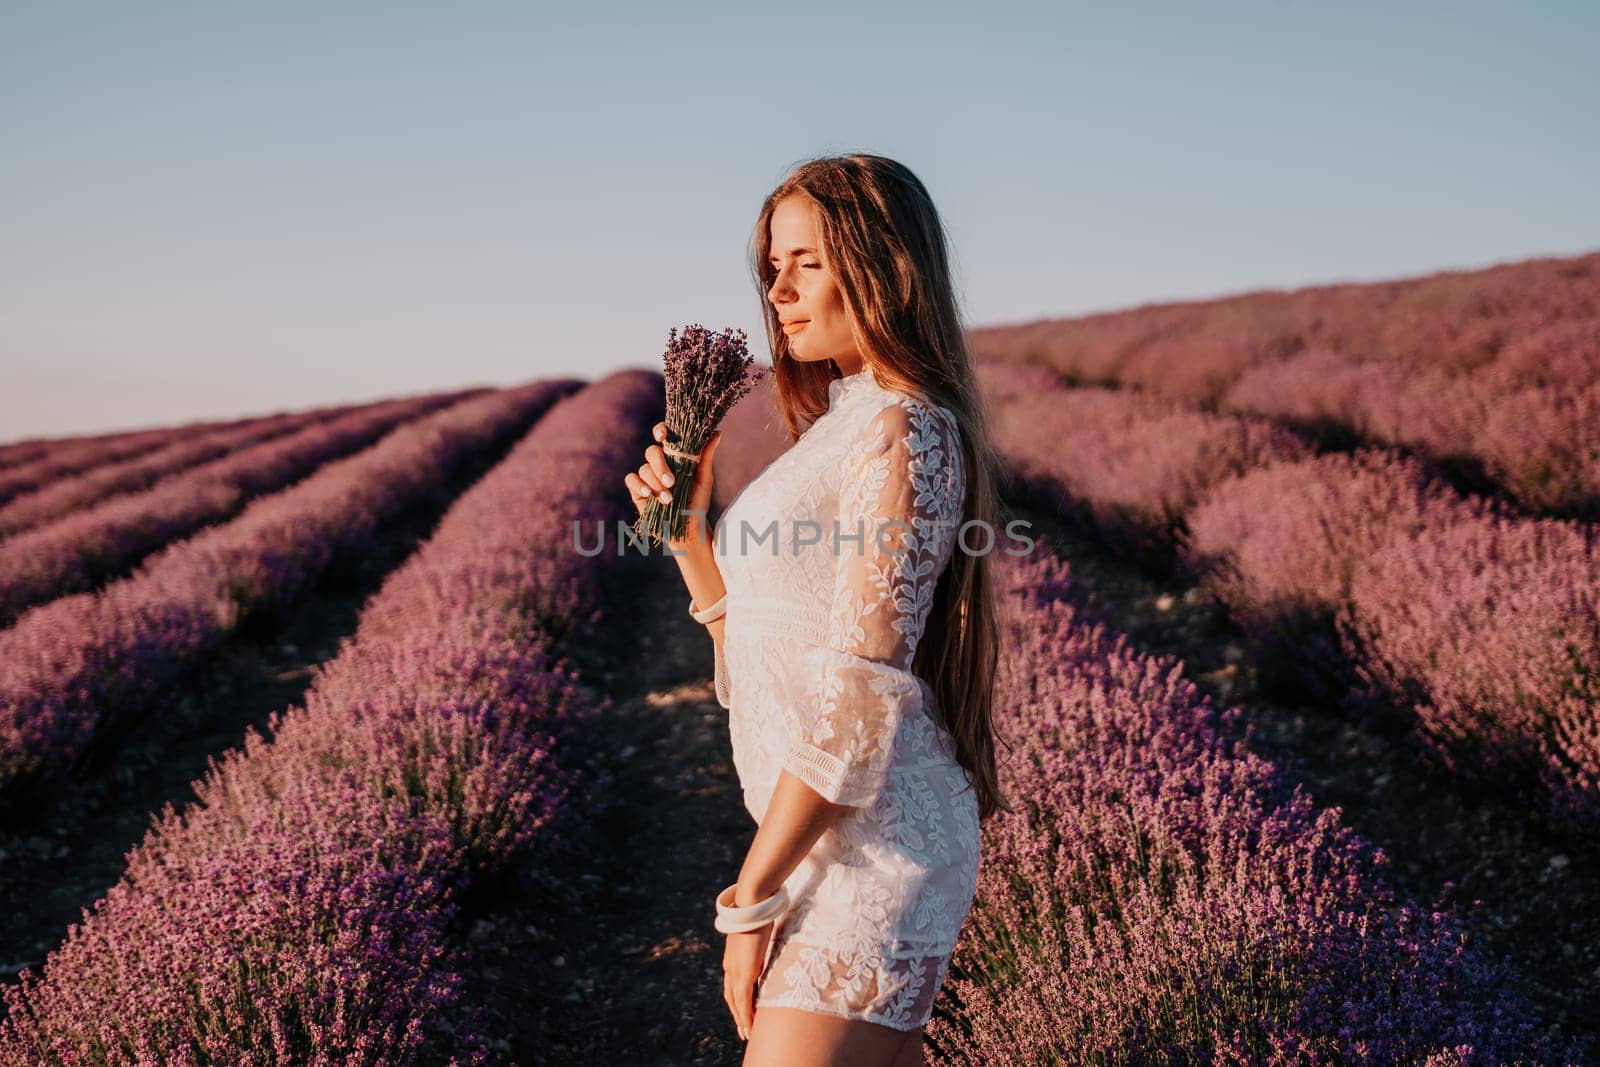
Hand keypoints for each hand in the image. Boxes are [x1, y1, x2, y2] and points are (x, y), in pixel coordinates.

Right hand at [623, 421, 721, 550]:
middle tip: (671, 482)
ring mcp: (647, 476)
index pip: (664, 435)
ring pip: (644, 468)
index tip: (663, 436)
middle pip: (652, 452)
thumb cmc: (698, 502)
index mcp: (675, 456)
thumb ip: (706, 456)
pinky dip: (639, 485)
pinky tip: (648, 494)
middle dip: (660, 466)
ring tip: (668, 499)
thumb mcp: (704, 479)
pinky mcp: (637, 490)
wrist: (688, 529)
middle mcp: (659, 463)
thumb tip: (717, 432)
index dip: (660, 430)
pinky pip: (631, 480)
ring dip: (656, 484)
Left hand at [723, 919, 773, 1041]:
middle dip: (737, 1014)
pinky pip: (743, 999)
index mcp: (732, 957)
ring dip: (741, 1019)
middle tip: (744, 1030)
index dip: (737, 1000)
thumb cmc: (758, 912)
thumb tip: (767, 943)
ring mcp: (735, 969)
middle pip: (731, 997)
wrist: (752, 902)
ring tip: (747, 1033)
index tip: (743, 1013)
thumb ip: (760, 944)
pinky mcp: (743, 971)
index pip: (733, 985)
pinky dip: (746, 1014)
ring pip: (735, 1002)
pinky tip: (750, 1024)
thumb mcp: (759, 933)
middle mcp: (730, 966)